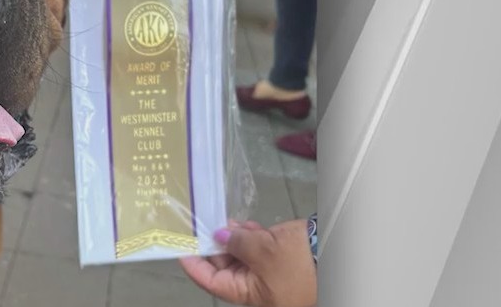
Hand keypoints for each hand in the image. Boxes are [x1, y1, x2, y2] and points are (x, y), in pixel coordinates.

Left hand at [180, 219, 316, 306]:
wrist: (335, 252)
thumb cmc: (298, 262)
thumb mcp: (262, 251)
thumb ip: (236, 243)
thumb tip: (220, 236)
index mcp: (248, 294)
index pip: (210, 282)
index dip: (194, 264)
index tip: (180, 246)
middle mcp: (255, 286)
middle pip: (224, 267)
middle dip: (214, 245)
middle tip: (203, 224)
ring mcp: (268, 273)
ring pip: (240, 255)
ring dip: (232, 237)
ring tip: (228, 222)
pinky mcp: (280, 259)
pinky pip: (257, 249)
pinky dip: (250, 236)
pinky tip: (248, 225)